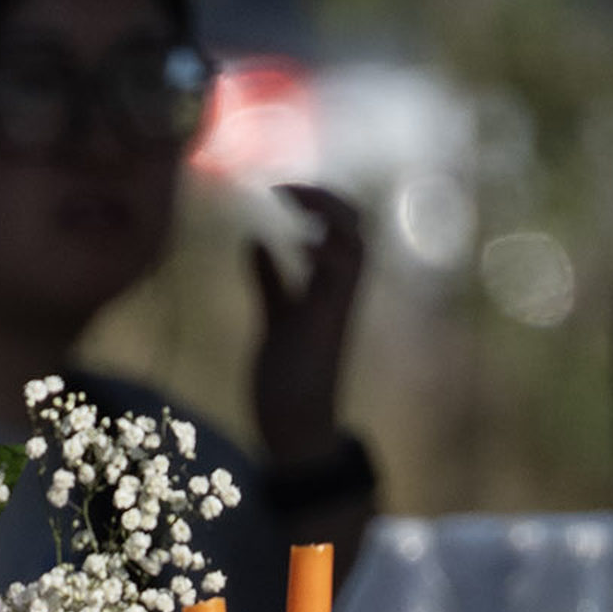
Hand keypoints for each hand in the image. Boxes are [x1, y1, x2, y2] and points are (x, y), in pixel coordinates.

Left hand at [251, 184, 367, 474]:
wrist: (295, 424)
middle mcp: (341, 291)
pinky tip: (298, 239)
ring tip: (291, 198)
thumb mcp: (275, 316)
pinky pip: (341, 276)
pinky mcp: (327, 321)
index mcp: (330, 287)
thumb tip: (254, 240)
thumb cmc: (286, 374)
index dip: (320, 202)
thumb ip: (269, 279)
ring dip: (327, 213)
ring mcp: (337, 305)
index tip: (282, 188)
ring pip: (356, 243)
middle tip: (287, 187)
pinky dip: (325, 249)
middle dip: (329, 198)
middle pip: (357, 226)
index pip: (342, 229)